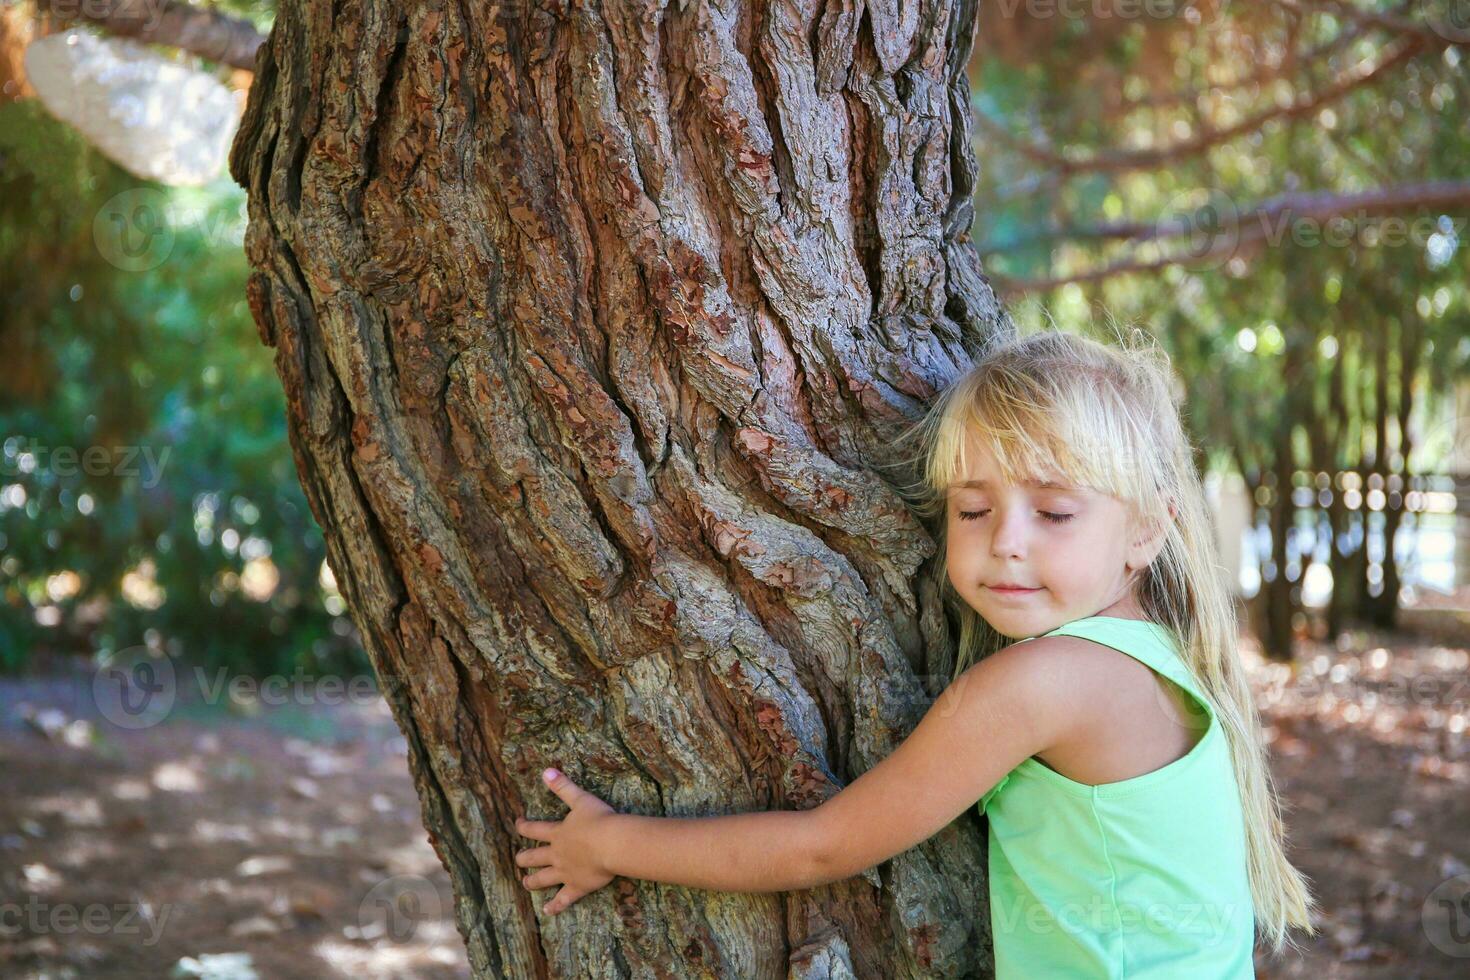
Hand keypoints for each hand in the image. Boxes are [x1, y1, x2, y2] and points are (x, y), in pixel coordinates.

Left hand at [514, 768, 615, 914]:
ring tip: (526, 883)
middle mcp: (557, 854)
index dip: (524, 826)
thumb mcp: (581, 799)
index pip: (534, 829)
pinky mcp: (577, 887)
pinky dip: (555, 906)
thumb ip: (562, 786)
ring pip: (543, 879)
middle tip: (519, 858)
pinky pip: (563, 899)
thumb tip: (545, 770)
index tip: (518, 824)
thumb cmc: (600, 819)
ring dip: (533, 881)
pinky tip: (547, 911)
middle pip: (533, 857)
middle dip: (524, 858)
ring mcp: (565, 872)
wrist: (612, 843)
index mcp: (557, 833)